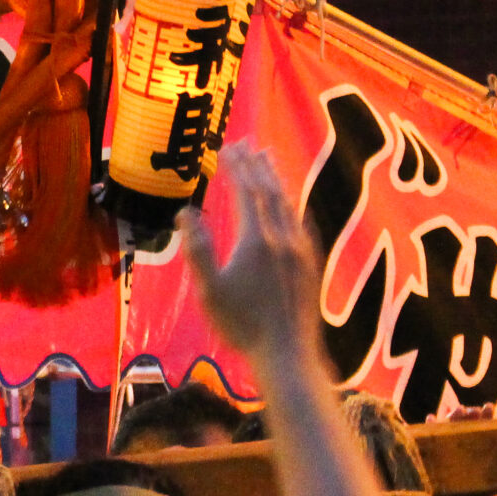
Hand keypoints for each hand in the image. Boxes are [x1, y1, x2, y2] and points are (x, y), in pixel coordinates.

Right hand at [181, 146, 324, 360]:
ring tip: (267, 160)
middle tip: (247, 143)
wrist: (287, 352)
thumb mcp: (209, 290)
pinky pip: (302, 222)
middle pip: (269, 192)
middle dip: (256, 165)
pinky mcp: (311, 263)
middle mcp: (282, 238)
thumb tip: (185, 212)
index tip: (226, 148)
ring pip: (288, 204)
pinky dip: (291, 203)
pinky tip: (289, 203)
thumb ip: (197, 249)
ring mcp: (300, 250)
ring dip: (275, 179)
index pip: (245, 193)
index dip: (236, 168)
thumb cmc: (242, 325)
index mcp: (255, 240)